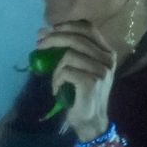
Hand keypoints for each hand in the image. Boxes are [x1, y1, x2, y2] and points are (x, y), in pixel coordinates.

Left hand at [35, 19, 119, 138]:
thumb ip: (68, 50)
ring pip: (68, 55)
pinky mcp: (91, 82)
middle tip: (39, 46)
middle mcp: (107, 59)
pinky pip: (65, 71)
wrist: (91, 121)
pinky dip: (57, 80)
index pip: (88, 27)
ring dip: (56, 68)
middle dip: (53, 39)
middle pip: (75, 38)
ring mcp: (101, 71)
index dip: (67, 25)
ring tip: (56, 80)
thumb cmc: (82, 94)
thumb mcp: (80, 68)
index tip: (50, 30)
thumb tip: (43, 32)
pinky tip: (58, 89)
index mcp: (106, 52)